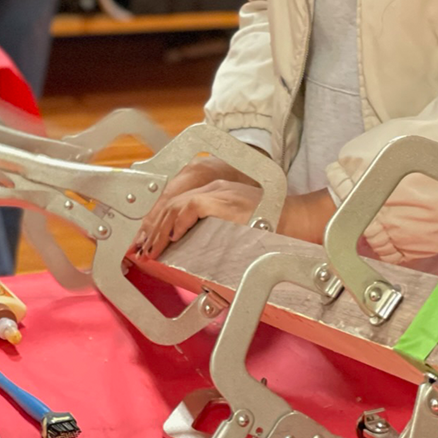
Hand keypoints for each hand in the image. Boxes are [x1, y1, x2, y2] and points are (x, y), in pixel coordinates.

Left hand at [133, 180, 262, 259]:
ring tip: (154, 248)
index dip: (160, 223)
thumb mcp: (235, 226)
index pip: (178, 203)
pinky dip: (178, 223)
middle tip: (145, 248)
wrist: (292, 219)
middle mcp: (214, 188)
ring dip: (161, 229)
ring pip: (175, 205)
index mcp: (215, 193)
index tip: (151, 241)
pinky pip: (191, 206)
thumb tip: (193, 249)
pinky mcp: (222, 200)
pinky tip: (173, 238)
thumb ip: (213, 230)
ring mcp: (218, 192)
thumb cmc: (268, 228)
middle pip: (172, 203)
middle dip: (154, 228)